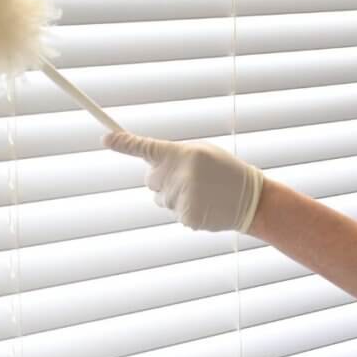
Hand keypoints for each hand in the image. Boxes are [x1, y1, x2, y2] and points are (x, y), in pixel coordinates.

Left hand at [102, 131, 264, 233]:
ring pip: (160, 199)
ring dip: (174, 196)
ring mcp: (181, 198)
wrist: (250, 198)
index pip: (145, 147)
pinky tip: (204, 205)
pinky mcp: (185, 217)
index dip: (122, 143)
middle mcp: (178, 174)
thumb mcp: (202, 153)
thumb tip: (149, 165)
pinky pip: (173, 213)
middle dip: (162, 178)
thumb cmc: (224, 170)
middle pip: (149, 179)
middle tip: (188, 177)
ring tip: (201, 192)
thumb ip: (174, 155)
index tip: (105, 139)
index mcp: (181, 153)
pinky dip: (185, 210)